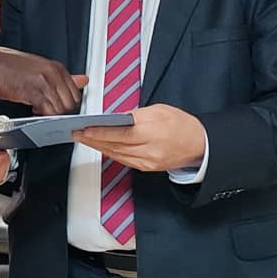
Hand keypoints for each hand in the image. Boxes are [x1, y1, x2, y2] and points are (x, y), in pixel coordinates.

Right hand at [0, 43, 87, 115]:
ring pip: (60, 109)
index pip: (75, 93)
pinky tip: (32, 109)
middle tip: (46, 110)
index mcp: (57, 68)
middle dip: (60, 112)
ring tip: (37, 109)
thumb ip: (64, 77)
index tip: (57, 107)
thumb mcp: (41, 68)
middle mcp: (53, 74)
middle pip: (70, 103)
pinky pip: (47, 110)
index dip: (67, 104)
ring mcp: (44, 83)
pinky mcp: (33, 92)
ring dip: (50, 114)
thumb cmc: (12, 66)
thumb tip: (83, 80)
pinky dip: (42, 115)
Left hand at [73, 104, 205, 171]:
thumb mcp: (159, 110)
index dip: (100, 132)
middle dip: (93, 139)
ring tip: (84, 138)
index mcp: (152, 132)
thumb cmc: (182, 124)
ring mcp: (148, 161)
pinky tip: (100, 146)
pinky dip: (110, 152)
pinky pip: (123, 160)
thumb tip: (117, 118)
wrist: (199, 145)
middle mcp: (149, 150)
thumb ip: (136, 115)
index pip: (120, 133)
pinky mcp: (147, 167)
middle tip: (77, 132)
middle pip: (115, 145)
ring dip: (98, 147)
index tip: (84, 128)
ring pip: (116, 154)